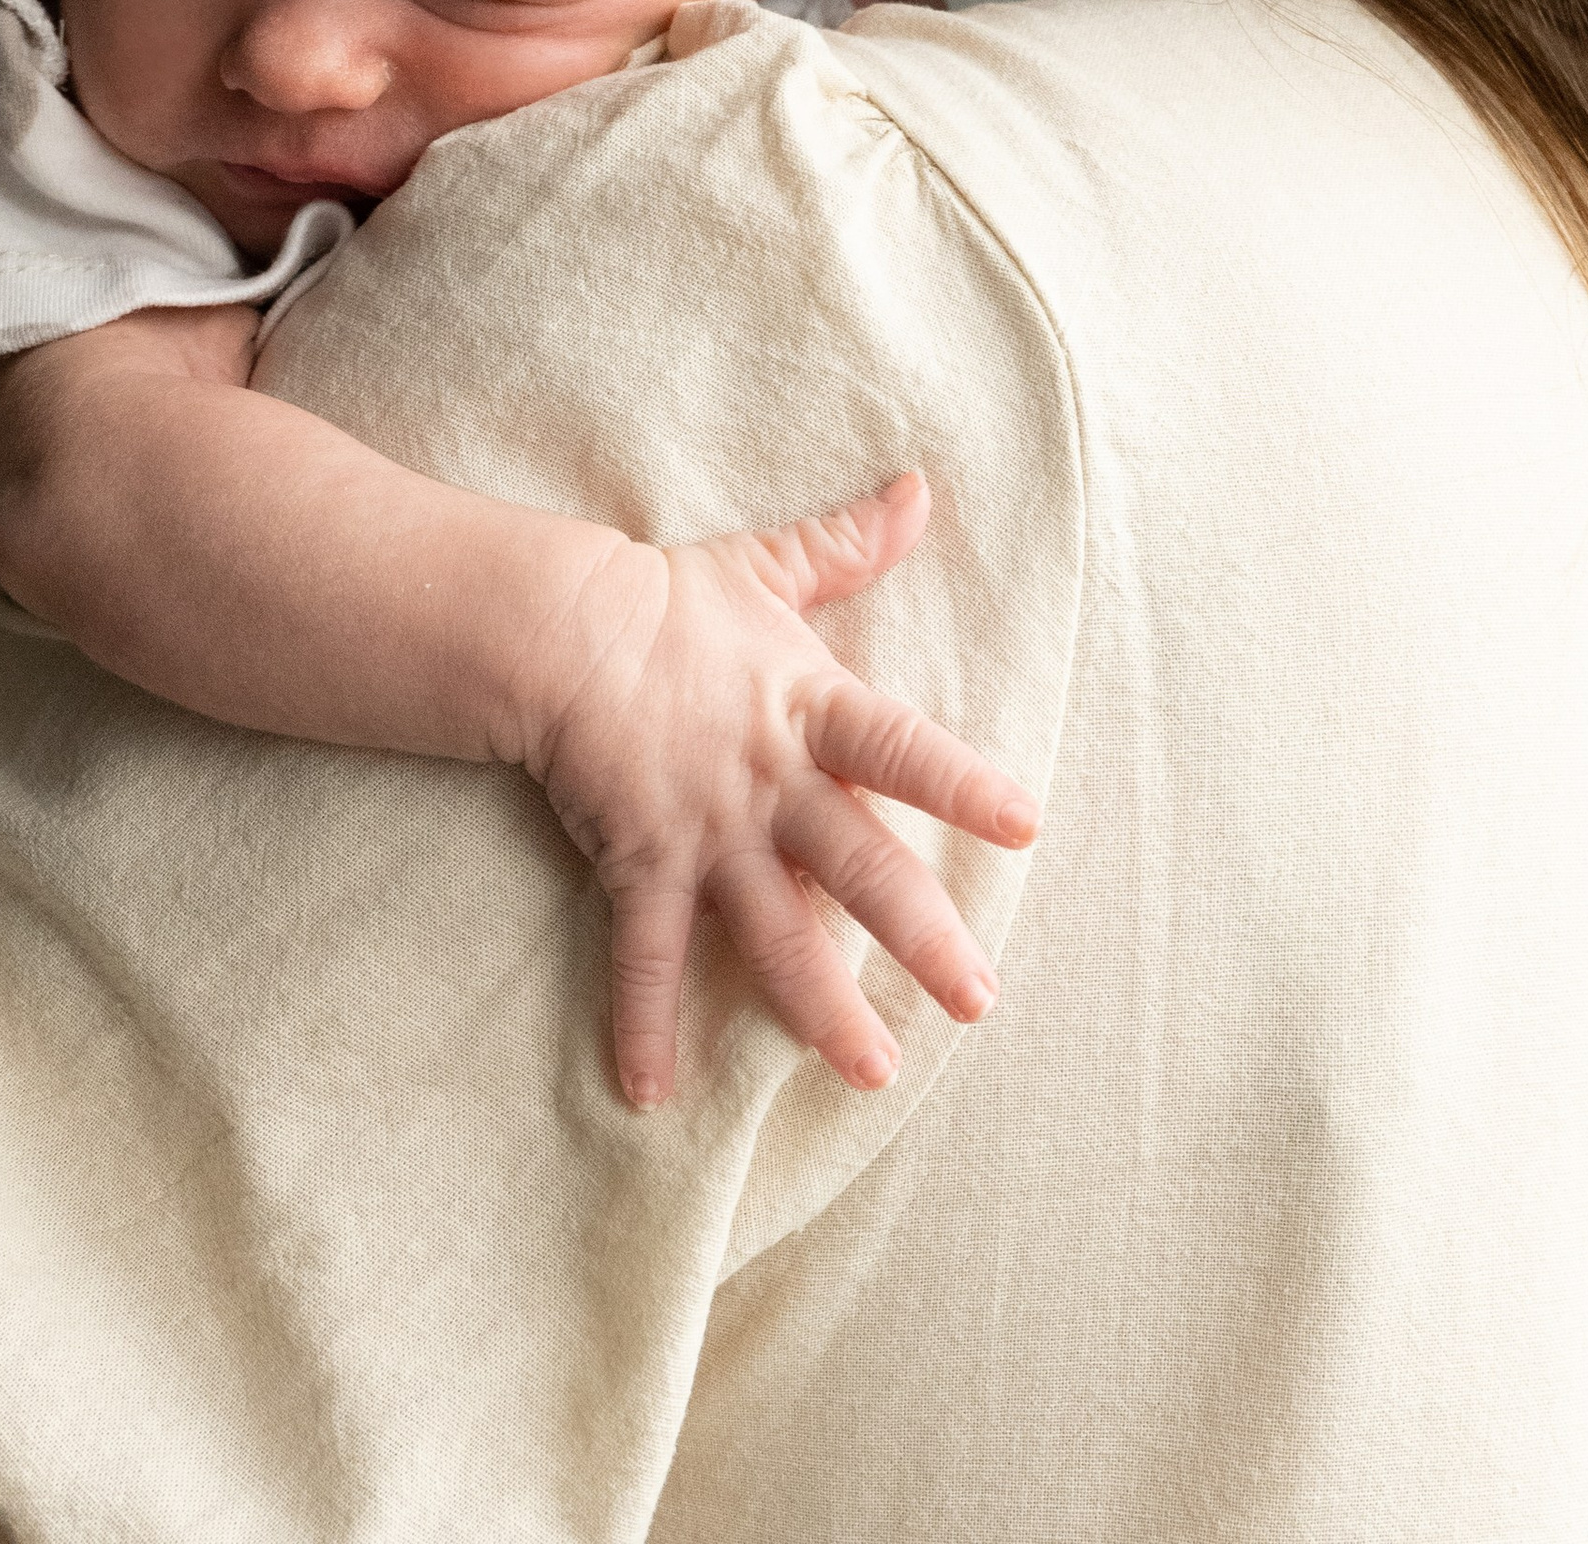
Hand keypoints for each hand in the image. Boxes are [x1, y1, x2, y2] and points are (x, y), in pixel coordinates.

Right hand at [509, 471, 1037, 1109]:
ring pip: (775, 934)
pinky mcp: (642, 866)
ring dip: (821, 1008)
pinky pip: (645, 959)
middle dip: (922, 940)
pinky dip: (643, 1026)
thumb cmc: (673, 600)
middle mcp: (772, 782)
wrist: (561, 628)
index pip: (904, 750)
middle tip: (979, 1003)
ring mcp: (708, 833)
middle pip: (861, 869)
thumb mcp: (768, 568)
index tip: (1026, 826)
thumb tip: (921, 490)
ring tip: (871, 1074)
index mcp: (813, 709)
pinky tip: (650, 1097)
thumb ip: (849, 545)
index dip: (964, 785)